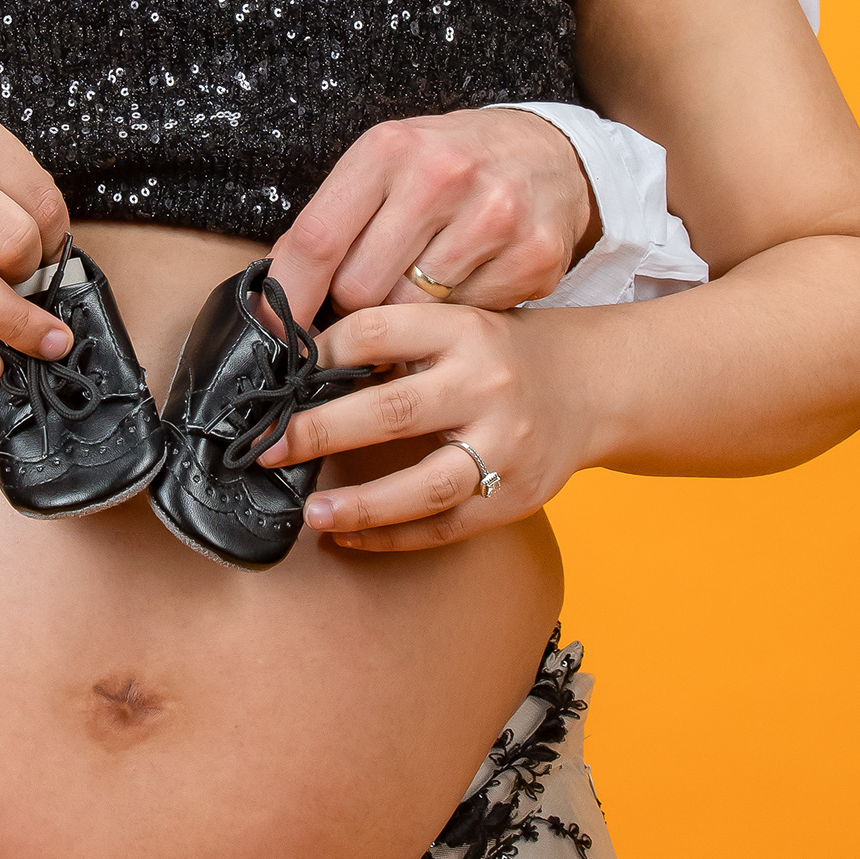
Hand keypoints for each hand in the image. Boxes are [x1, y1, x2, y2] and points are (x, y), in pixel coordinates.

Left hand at [254, 302, 595, 552]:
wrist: (591, 386)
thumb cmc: (503, 352)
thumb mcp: (459, 322)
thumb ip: (398, 337)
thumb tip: (299, 365)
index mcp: (465, 330)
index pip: (376, 333)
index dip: (320, 356)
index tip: (280, 379)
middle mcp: (488, 385)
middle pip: (392, 411)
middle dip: (319, 433)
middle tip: (267, 449)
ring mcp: (505, 446)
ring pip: (424, 485)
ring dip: (360, 503)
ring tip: (310, 512)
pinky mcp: (513, 496)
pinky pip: (444, 526)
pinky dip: (392, 536)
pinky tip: (348, 535)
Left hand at [262, 110, 596, 328]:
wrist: (544, 152)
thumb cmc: (445, 166)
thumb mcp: (383, 166)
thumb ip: (332, 223)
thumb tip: (276, 299)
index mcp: (389, 148)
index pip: (317, 239)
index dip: (288, 297)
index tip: (272, 334)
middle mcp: (443, 176)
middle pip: (360, 289)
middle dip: (354, 302)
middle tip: (373, 285)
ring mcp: (494, 217)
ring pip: (410, 313)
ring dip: (404, 312)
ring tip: (421, 280)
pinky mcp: (533, 257)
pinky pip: (465, 320)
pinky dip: (456, 315)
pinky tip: (467, 280)